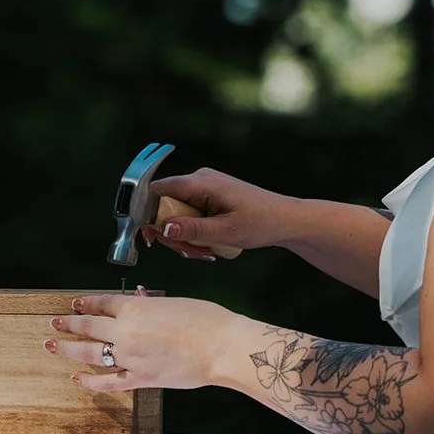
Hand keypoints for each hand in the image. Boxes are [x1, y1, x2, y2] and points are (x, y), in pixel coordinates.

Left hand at [43, 290, 246, 390]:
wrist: (221, 347)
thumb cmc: (205, 320)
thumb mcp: (174, 302)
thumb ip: (150, 304)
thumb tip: (139, 300)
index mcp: (135, 308)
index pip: (101, 303)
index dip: (85, 304)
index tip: (74, 305)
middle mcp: (126, 331)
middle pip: (88, 327)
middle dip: (67, 324)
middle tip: (54, 323)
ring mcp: (131, 357)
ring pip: (90, 353)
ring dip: (67, 349)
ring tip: (52, 346)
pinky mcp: (141, 379)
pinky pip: (109, 382)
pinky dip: (90, 381)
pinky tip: (77, 379)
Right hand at [142, 168, 291, 259]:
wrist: (286, 220)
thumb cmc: (261, 222)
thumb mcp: (225, 231)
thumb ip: (192, 230)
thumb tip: (163, 228)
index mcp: (201, 182)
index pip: (158, 190)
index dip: (148, 212)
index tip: (151, 236)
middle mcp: (199, 181)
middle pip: (166, 206)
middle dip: (172, 233)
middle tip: (190, 253)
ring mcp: (204, 189)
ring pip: (177, 214)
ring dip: (185, 236)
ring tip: (205, 252)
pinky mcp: (208, 198)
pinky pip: (189, 215)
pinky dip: (194, 232)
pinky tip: (208, 245)